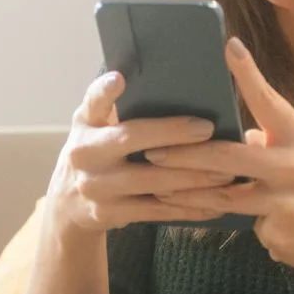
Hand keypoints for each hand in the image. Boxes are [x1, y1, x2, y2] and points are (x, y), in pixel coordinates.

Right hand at [44, 71, 237, 235]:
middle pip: (130, 139)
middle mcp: (85, 154)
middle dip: (172, 134)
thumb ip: (112, 105)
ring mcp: (96, 187)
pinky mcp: (109, 214)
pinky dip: (187, 209)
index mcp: (85, 123)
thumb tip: (154, 79)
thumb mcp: (92, 124)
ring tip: (226, 172)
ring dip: (192, 178)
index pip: (93, 102)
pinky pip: (155, 211)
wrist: (67, 204)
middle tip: (208, 129)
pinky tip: (214, 204)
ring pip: (151, 181)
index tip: (120, 79)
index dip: (105, 91)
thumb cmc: (94, 151)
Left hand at [144, 38, 293, 282]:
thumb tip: (238, 137)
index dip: (248, 73)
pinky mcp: (277, 234)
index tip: (228, 46)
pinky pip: (246, 226)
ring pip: (224, 197)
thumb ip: (274, 145)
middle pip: (227, 157)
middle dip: (184, 154)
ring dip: (189, 194)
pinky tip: (267, 228)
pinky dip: (246, 225)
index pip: (270, 101)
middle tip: (152, 150)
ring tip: (160, 190)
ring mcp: (285, 203)